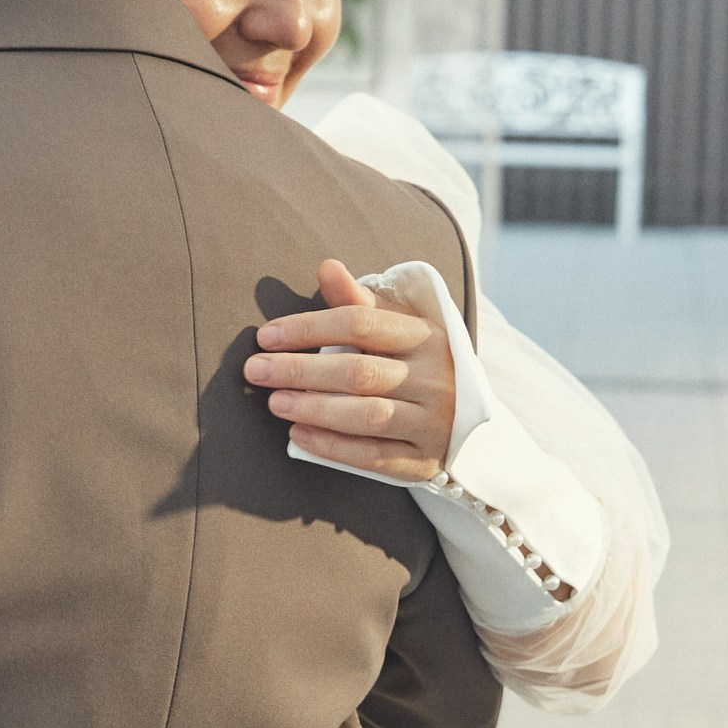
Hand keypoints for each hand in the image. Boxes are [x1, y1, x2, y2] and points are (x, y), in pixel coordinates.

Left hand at [246, 259, 456, 482]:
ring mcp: (432, 422)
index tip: (267, 336)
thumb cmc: (420, 365)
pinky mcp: (424, 460)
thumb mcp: (399, 328)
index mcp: (426, 337)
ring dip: (314, 409)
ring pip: (367, 416)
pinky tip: (299, 435)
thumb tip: (327, 267)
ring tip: (275, 402)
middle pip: (359, 372)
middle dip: (300, 370)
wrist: (470, 421)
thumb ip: (360, 302)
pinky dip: (333, 446)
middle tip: (256, 370)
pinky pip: (374, 455)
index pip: (361, 324)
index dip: (309, 328)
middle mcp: (434, 378)